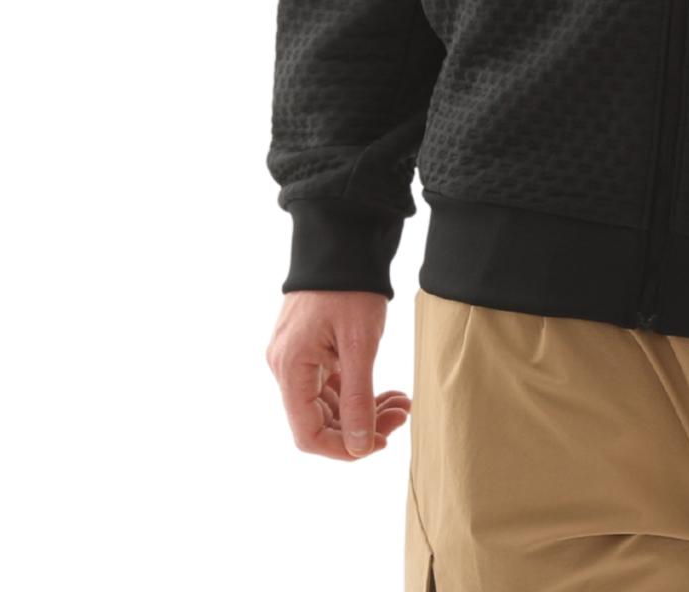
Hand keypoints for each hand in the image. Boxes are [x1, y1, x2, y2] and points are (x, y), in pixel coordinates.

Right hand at [267, 289, 410, 460]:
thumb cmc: (350, 288)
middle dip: (361, 426)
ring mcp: (297, 358)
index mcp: (291, 368)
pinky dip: (358, 392)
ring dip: (364, 410)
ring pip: (328, 404)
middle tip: (401, 416)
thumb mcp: (360, 345)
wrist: (345, 240)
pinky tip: (387, 392)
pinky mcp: (310, 349)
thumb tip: (358, 447)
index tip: (378, 443)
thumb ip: (358, 398)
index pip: (307, 434)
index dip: (342, 449)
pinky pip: (331, 384)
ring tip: (402, 404)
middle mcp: (286, 367)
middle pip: (319, 420)